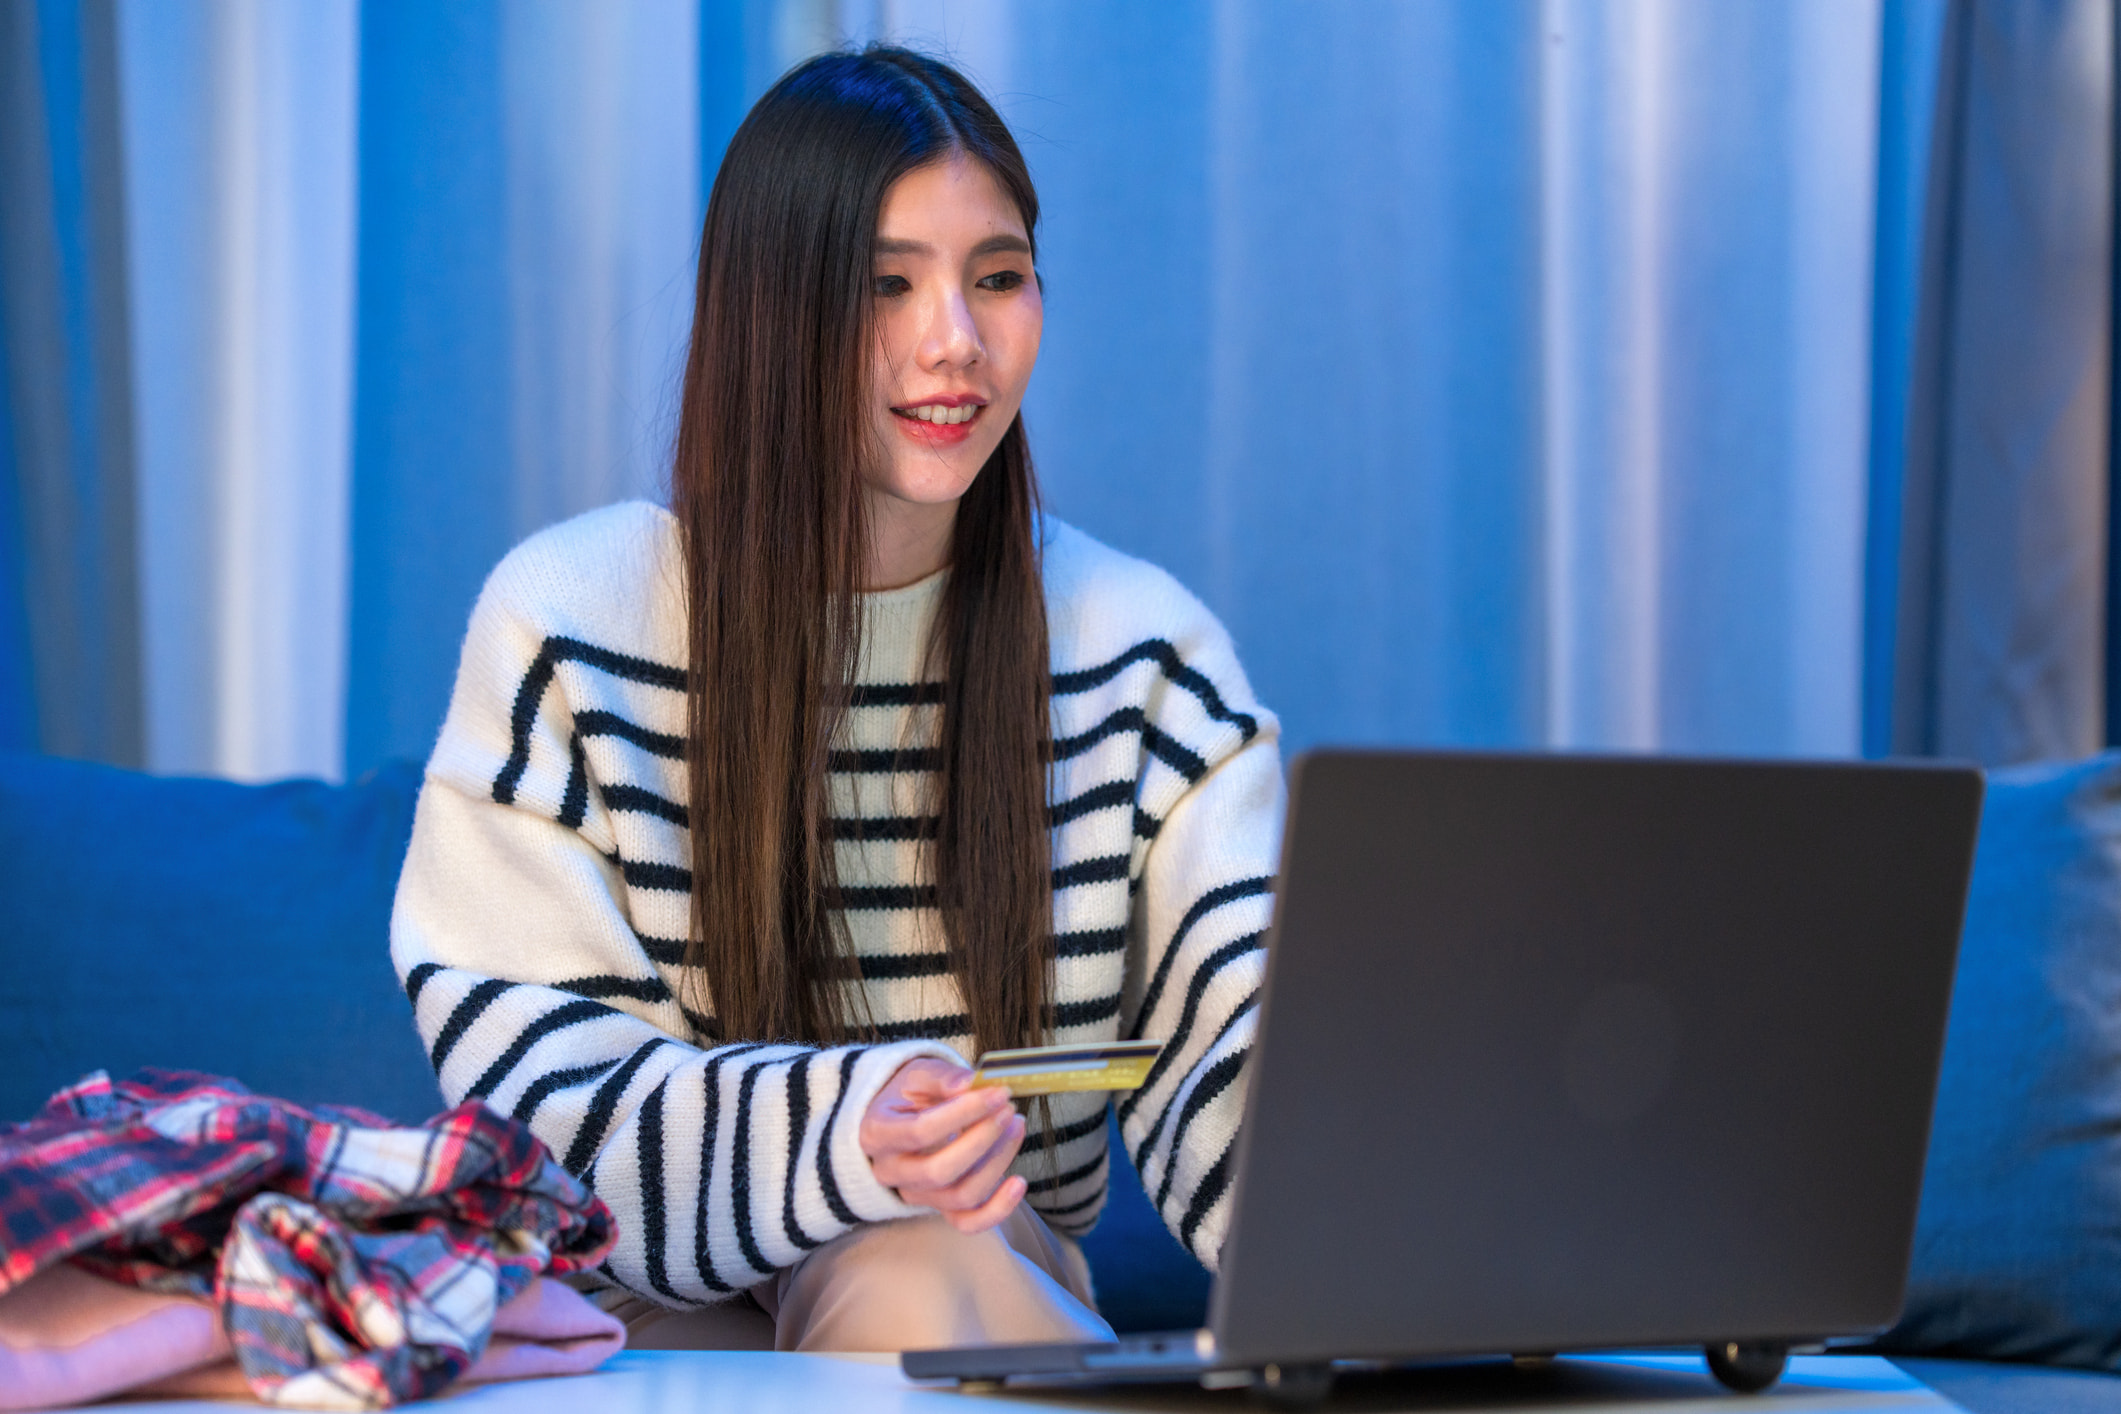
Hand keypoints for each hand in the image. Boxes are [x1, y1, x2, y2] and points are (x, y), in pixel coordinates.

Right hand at [859, 1057, 1026, 1231]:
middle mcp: (890, 1171)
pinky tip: (1018, 1183)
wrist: (900, 1116)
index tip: (998, 1094)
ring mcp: (914, 1193)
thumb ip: (943, 1077)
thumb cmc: (909, 1093)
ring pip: (960, 1195)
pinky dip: (997, 1209)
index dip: (964, 1113)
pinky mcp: (938, 1206)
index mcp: (876, 1133)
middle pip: (940, 1171)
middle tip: (1008, 1111)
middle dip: (982, 1140)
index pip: (920, 1131)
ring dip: (997, 1163)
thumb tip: (970, 1084)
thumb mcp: (918, 1074)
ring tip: (1015, 1127)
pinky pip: (966, 1222)